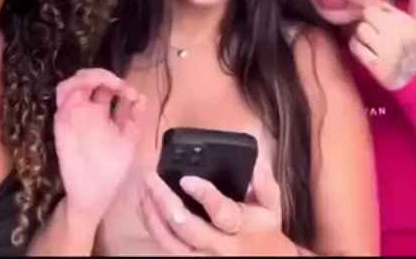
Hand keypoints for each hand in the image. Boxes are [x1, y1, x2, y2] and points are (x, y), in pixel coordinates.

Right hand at [54, 68, 144, 225]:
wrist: (94, 195)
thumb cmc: (112, 171)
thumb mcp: (130, 141)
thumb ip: (135, 119)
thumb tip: (141, 96)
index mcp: (104, 114)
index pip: (108, 87)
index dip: (120, 84)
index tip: (132, 94)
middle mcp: (88, 110)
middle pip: (92, 80)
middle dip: (106, 75)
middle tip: (119, 85)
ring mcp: (74, 113)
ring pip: (76, 82)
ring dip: (91, 76)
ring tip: (108, 83)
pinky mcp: (63, 119)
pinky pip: (63, 93)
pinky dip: (76, 84)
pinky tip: (94, 87)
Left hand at [139, 158, 295, 255]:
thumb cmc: (266, 234)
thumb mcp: (273, 208)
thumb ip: (265, 185)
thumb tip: (255, 165)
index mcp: (242, 228)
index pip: (222, 213)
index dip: (204, 195)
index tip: (187, 179)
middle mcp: (219, 247)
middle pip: (188, 229)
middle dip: (166, 203)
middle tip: (151, 178)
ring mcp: (202, 258)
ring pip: (171, 243)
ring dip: (153, 215)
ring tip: (143, 189)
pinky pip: (165, 248)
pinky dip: (152, 226)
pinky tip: (144, 206)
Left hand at [349, 0, 415, 89]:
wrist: (414, 78)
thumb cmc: (414, 47)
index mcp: (404, 21)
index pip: (377, 4)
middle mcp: (395, 33)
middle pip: (366, 15)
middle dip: (367, 21)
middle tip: (374, 29)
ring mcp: (385, 49)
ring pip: (359, 30)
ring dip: (361, 35)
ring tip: (373, 42)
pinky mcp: (375, 64)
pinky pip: (355, 47)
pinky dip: (357, 48)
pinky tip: (368, 52)